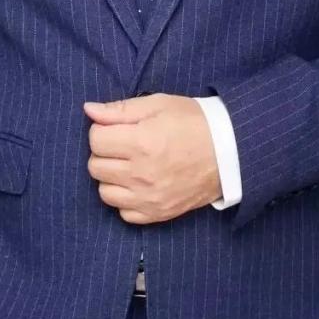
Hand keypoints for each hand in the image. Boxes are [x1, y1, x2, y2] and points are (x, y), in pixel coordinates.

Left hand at [82, 93, 221, 223]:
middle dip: (104, 151)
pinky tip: (137, 184)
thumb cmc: (193, 123)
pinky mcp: (157, 214)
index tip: (117, 127)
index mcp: (141, 142)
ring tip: (129, 164)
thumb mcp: (159, 104)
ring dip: (111, 176)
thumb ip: (121, 109)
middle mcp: (141, 174)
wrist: (229, 152)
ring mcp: (148, 198)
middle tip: (123, 144)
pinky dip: (125, 199)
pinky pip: (123, 213)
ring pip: (104, 192)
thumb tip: (89, 110)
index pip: (95, 139)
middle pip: (95, 166)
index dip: (102, 129)